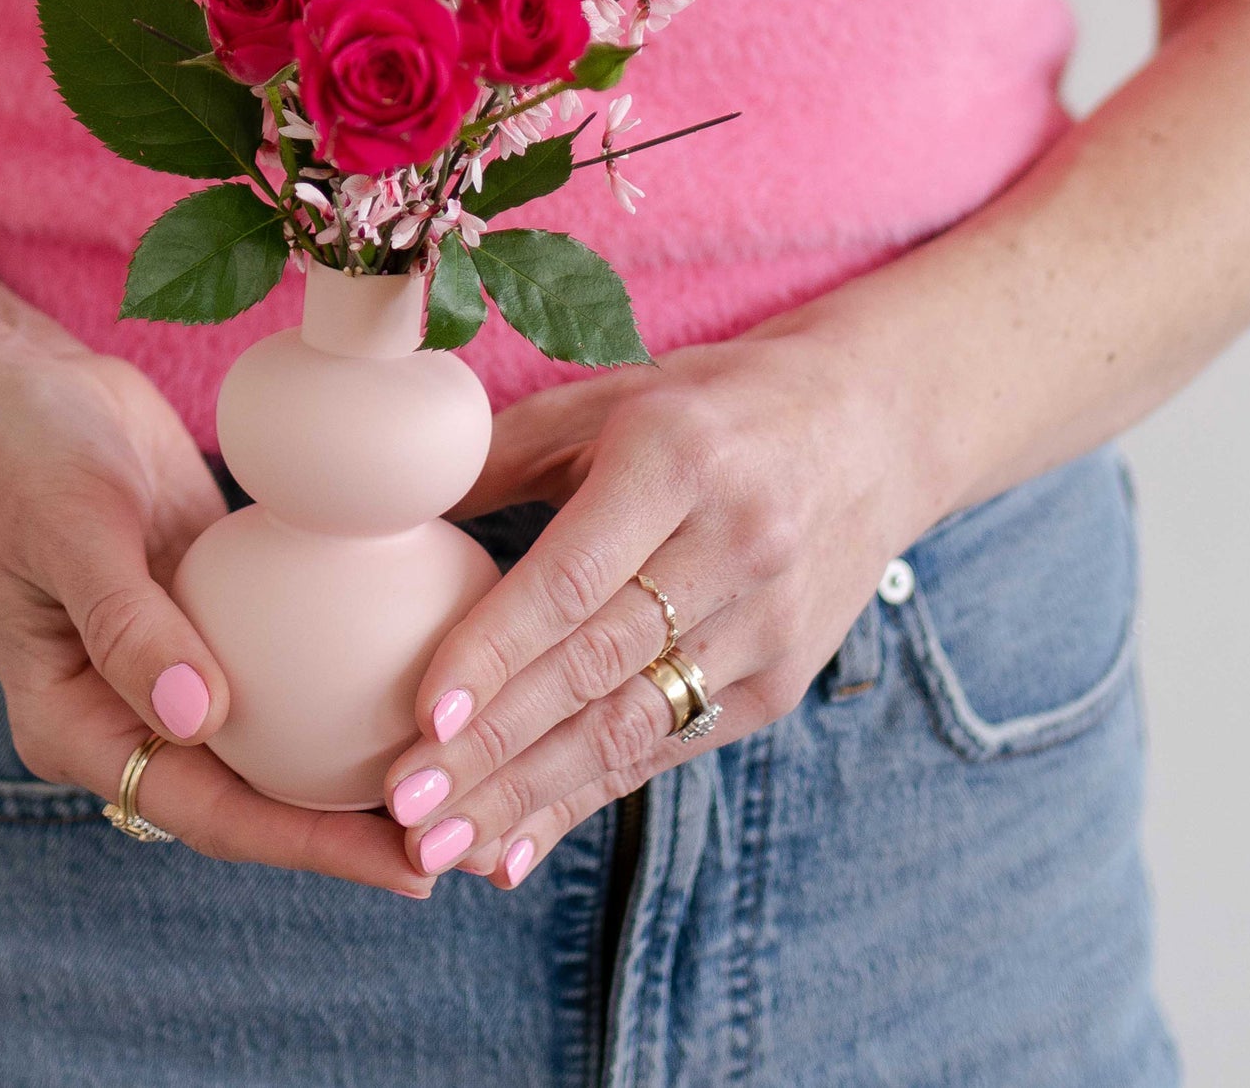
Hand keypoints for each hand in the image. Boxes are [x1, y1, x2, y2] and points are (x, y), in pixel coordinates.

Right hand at [0, 337, 436, 897]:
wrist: (11, 382)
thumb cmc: (17, 453)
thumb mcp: (67, 528)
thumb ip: (126, 623)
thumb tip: (201, 717)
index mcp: (77, 725)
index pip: (207, 809)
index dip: (308, 845)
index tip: (402, 863)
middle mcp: (130, 712)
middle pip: (257, 793)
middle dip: (355, 826)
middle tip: (469, 835)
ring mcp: (175, 660)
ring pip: (283, 732)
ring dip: (361, 755)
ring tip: (469, 767)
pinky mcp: (213, 606)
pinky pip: (290, 649)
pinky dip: (349, 663)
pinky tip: (429, 661)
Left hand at [381, 327, 945, 883]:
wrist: (869, 429)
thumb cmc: (704, 406)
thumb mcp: (605, 403)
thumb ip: (498, 455)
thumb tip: (380, 506)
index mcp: (674, 458)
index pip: (573, 576)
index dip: (496, 649)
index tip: (423, 713)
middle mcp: (733, 544)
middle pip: (597, 666)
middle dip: (496, 746)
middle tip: (405, 805)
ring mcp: (767, 622)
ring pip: (631, 724)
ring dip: (530, 795)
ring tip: (443, 847)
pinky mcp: (782, 680)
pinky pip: (668, 748)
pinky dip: (585, 798)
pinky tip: (517, 842)